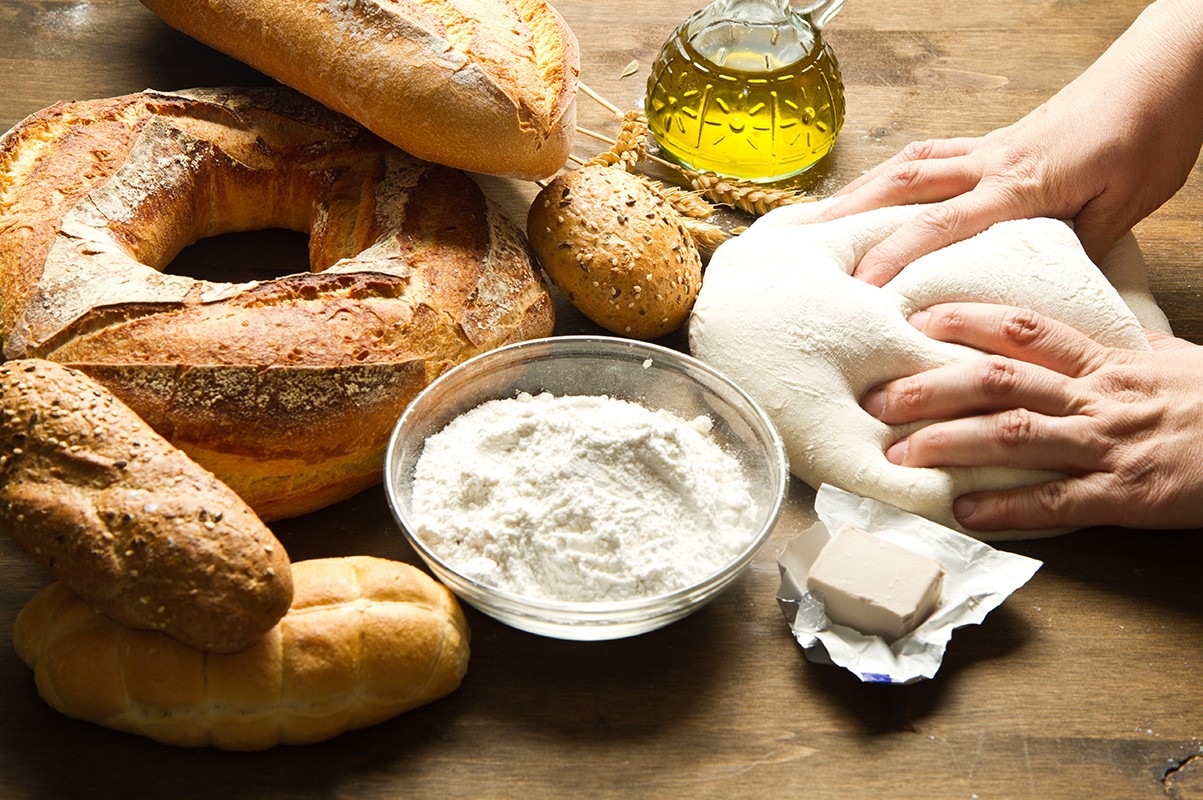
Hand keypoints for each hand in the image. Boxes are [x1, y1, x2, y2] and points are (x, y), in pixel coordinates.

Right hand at [820, 0, 1202, 285]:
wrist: (1165, 72)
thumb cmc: (1150, 137)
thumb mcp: (1124, 209)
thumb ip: (1072, 251)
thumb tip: (1034, 295)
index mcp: (1021, 185)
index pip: (942, 226)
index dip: (895, 258)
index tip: (859, 289)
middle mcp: (992, 161)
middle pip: (905, 184)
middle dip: (851, 215)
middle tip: (806, 244)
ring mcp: (989, 147)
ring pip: (909, 164)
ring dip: (860, 191)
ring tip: (820, 219)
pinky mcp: (995, 140)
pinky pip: (932, 154)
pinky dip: (895, 173)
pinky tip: (878, 190)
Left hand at [860, 303, 1202, 530]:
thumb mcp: (1174, 364)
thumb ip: (1124, 353)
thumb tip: (1091, 338)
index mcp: (1107, 362)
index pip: (1024, 329)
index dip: (966, 321)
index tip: (915, 320)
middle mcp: (1098, 397)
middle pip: (1001, 381)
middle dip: (934, 387)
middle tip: (880, 397)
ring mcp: (1110, 445)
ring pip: (1017, 434)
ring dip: (952, 443)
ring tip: (901, 454)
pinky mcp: (1126, 494)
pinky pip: (1056, 499)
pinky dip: (1006, 505)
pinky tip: (963, 509)